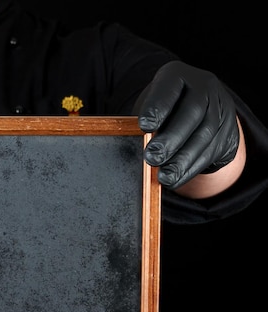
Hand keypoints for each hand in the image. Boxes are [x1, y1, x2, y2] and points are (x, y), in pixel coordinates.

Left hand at [134, 61, 238, 189]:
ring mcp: (220, 109)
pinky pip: (210, 153)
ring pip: (204, 136)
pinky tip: (174, 180)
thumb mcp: (151, 106)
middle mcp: (204, 88)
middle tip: (151, 157)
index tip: (144, 126)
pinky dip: (190, 169)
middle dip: (171, 138)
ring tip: (163, 176)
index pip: (170, 88)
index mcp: (178, 75)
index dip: (157, 107)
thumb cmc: (162, 109)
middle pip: (192, 113)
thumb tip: (138, 148)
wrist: (197, 110)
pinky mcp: (228, 133)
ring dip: (182, 160)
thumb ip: (147, 122)